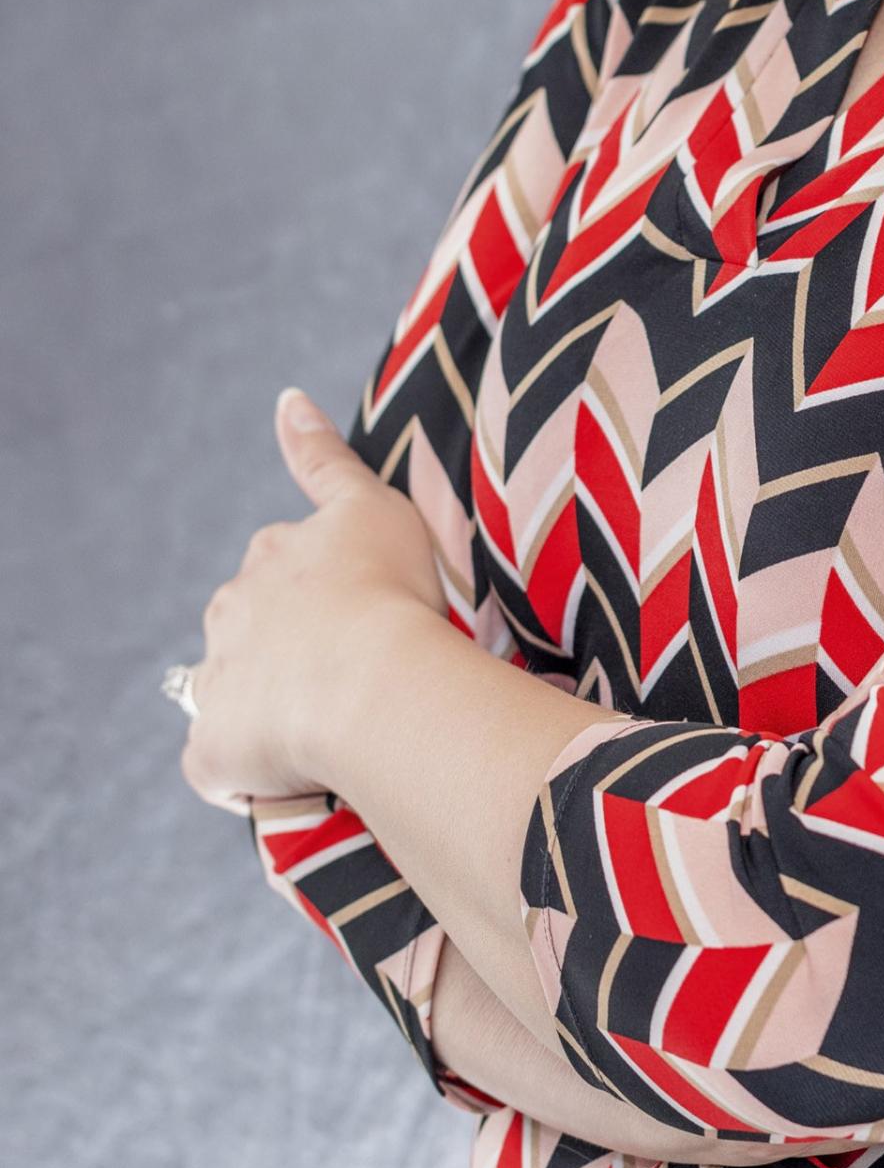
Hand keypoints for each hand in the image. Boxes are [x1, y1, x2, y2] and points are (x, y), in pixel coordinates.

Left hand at [178, 388, 449, 812]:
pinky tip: (293, 773)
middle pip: (250, 628)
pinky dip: (245, 770)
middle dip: (287, 646)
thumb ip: (323, 455)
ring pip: (232, 693)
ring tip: (331, 723)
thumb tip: (284, 395)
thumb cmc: (390, 587)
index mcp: (268, 558)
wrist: (373, 679)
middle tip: (355, 668)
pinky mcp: (210, 751)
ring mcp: (216, 684)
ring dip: (266, 704)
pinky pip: (219, 765)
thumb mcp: (372, 503)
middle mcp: (230, 612)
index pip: (279, 567)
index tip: (358, 609)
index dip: (319, 590)